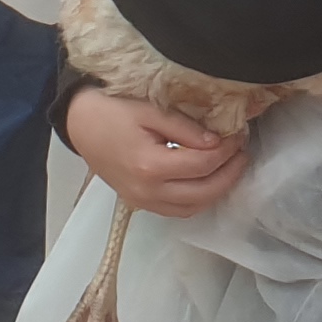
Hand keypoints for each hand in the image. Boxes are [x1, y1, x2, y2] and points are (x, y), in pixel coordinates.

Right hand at [64, 90, 245, 217]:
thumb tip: (216, 142)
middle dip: (229, 174)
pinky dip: (197, 199)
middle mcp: (147, 191)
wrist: (79, 123)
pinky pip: (176, 211)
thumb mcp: (150, 110)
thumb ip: (185, 128)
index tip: (238, 134)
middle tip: (242, 152)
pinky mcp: (139, 203)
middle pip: (202, 193)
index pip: (202, 165)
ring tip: (230, 166)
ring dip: (216, 190)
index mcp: (149, 166)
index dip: (226, 150)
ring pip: (191, 208)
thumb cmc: (112, 110)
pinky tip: (208, 180)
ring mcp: (142, 201)